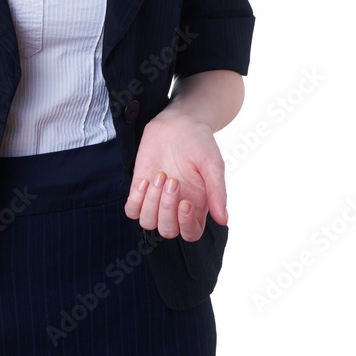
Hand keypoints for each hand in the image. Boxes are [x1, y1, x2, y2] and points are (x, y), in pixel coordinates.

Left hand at [123, 107, 227, 241]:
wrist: (178, 122)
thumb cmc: (199, 142)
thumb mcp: (212, 164)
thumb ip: (217, 192)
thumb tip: (223, 219)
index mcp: (198, 205)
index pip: (191, 233)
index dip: (186, 225)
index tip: (185, 203)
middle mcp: (176, 206)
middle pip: (167, 230)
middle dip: (166, 208)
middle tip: (172, 180)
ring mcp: (156, 198)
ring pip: (148, 222)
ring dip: (151, 202)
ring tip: (160, 176)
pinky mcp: (140, 188)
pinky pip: (131, 209)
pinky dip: (136, 200)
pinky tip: (145, 180)